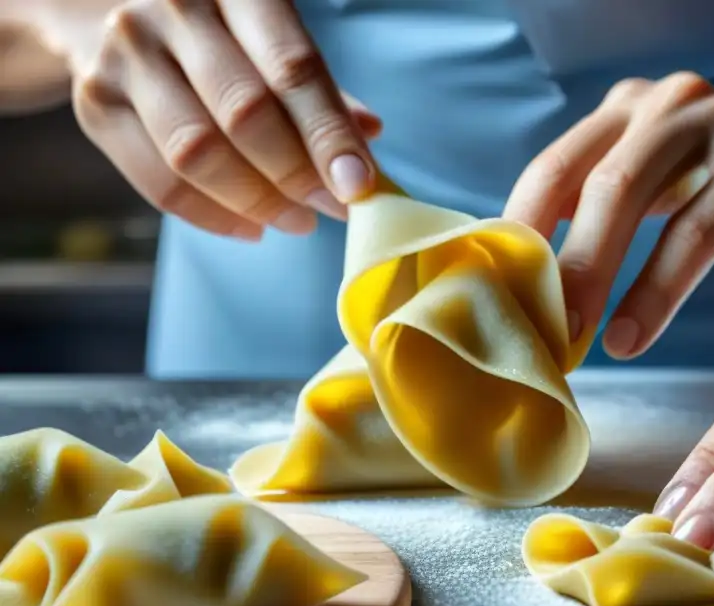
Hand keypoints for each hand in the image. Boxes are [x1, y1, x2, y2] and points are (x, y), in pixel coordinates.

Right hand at [28, 0, 381, 239]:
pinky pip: (160, 184)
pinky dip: (214, 217)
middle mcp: (175, 10)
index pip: (292, 68)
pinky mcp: (96, 103)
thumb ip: (315, 87)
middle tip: (330, 209)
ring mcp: (126, 55)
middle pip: (244, 114)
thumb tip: (368, 136)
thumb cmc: (218, 31)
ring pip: (198, 153)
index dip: (329, 135)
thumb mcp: (270, 35)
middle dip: (297, 175)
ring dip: (257, 202)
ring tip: (296, 220)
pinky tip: (251, 226)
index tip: (359, 186)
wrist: (105, 6)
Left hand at [503, 73, 713, 357]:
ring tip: (573, 341)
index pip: (551, 169)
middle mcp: (664, 103)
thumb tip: (530, 288)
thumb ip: (602, 212)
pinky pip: (694, 234)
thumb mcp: (663, 186)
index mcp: (626, 112)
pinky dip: (657, 294)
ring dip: (594, 279)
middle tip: (531, 331)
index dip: (516, 237)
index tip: (496, 300)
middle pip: (585, 183)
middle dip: (552, 265)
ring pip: (629, 201)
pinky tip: (632, 336)